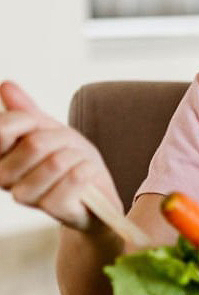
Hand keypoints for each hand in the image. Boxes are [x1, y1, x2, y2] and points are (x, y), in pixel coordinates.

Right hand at [0, 81, 118, 233]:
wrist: (93, 189)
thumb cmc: (66, 158)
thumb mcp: (47, 128)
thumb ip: (25, 109)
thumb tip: (6, 86)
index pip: (2, 128)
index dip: (28, 120)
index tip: (39, 126)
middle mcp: (3, 178)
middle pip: (35, 143)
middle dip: (61, 138)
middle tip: (67, 148)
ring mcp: (27, 196)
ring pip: (57, 161)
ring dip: (76, 155)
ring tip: (76, 163)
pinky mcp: (53, 209)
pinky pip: (76, 177)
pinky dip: (88, 170)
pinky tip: (86, 175)